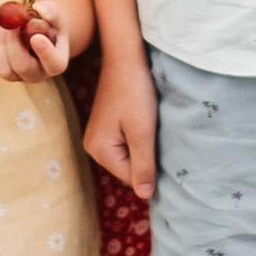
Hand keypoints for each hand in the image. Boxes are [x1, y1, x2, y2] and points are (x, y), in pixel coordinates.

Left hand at [0, 0, 71, 79]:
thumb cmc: (47, 21)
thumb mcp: (52, 13)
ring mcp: (19, 77)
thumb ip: (50, 10)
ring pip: (5, 70)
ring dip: (2, 44)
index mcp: (57, 62)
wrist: (33, 29)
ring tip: (4, 26)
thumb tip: (39, 9)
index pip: (55, 64)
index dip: (46, 53)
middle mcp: (38, 75)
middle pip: (23, 67)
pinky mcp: (2, 72)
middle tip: (9, 24)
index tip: (36, 38)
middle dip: (13, 44)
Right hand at [84, 55, 158, 198]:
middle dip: (146, 157)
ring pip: (129, 156)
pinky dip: (138, 137)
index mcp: (99, 151)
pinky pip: (126, 143)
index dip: (150, 167)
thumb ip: (144, 166)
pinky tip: (145, 121)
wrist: (126, 58)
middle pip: (128, 168)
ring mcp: (98, 136)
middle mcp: (93, 147)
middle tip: (157, 134)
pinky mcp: (106, 126)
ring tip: (151, 126)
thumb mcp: (143, 133)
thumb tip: (145, 196)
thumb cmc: (135, 93)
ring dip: (143, 146)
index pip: (130, 177)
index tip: (162, 148)